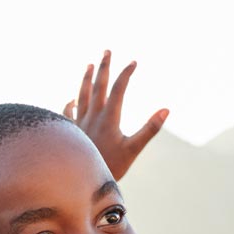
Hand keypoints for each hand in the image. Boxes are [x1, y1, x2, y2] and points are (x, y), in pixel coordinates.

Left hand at [64, 50, 168, 179]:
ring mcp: (79, 124)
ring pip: (81, 95)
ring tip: (88, 65)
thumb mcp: (134, 149)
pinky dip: (70, 103)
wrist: (80, 183)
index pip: (118, 88)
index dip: (126, 73)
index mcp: (109, 118)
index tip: (133, 62)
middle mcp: (92, 116)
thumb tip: (166, 110)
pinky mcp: (71, 133)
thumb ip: (150, 129)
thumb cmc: (110, 167)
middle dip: (103, 67)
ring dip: (85, 79)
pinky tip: (71, 99)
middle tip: (106, 51)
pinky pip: (68, 114)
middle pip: (97, 86)